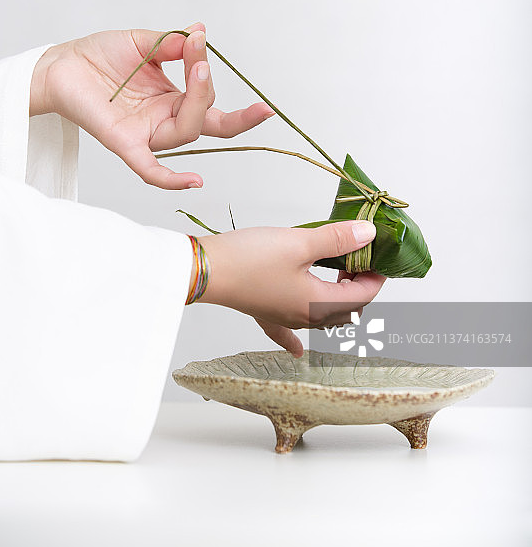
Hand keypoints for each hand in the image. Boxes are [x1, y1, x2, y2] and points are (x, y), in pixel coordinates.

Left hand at [30, 25, 273, 188]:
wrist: (62, 64)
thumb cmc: (100, 56)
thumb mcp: (143, 42)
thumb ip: (172, 44)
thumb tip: (199, 33)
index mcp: (172, 98)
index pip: (206, 97)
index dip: (207, 71)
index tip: (198, 36)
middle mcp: (164, 119)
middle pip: (207, 122)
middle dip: (222, 103)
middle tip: (207, 66)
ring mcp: (146, 133)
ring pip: (186, 133)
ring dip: (196, 102)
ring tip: (196, 67)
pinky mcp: (125, 143)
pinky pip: (151, 169)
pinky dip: (172, 179)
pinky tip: (194, 182)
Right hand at [197, 220, 385, 356]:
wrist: (207, 270)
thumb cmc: (251, 259)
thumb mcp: (301, 242)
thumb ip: (338, 240)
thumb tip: (368, 235)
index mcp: (318, 305)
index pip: (363, 296)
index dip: (376, 275)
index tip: (379, 253)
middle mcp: (305, 318)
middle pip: (346, 309)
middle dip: (360, 285)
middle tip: (361, 257)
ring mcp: (284, 318)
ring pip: (322, 317)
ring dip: (337, 300)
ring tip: (341, 277)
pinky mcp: (265, 312)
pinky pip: (286, 332)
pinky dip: (295, 339)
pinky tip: (298, 350)